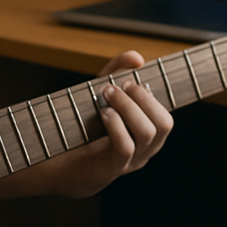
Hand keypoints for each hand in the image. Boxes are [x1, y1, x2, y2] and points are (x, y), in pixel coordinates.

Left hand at [48, 49, 173, 198]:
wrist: (61, 161)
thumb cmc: (86, 125)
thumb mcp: (102, 93)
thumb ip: (118, 71)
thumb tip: (137, 58)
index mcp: (148, 135)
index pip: (165, 118)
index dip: (150, 97)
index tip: (128, 81)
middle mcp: (145, 150)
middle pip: (163, 124)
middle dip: (142, 99)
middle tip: (118, 86)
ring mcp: (131, 162)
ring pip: (146, 133)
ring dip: (128, 107)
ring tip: (107, 95)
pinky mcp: (112, 168)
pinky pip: (125, 147)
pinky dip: (116, 125)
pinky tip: (104, 113)